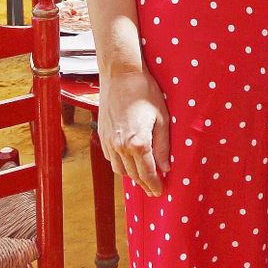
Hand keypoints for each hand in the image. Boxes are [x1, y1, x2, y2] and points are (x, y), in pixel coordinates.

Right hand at [96, 66, 171, 195]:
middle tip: (153, 189)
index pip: (147, 173)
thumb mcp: (163, 118)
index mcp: (138, 143)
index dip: (154, 185)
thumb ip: (163, 145)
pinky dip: (120, 163)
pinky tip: (128, 161)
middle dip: (144, 184)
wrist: (120, 75)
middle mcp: (120, 146)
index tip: (160, 192)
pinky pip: (110, 158)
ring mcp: (109, 141)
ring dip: (131, 175)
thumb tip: (166, 167)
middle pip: (132, 174)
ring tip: (142, 177)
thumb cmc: (145, 92)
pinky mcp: (102, 134)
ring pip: (119, 169)